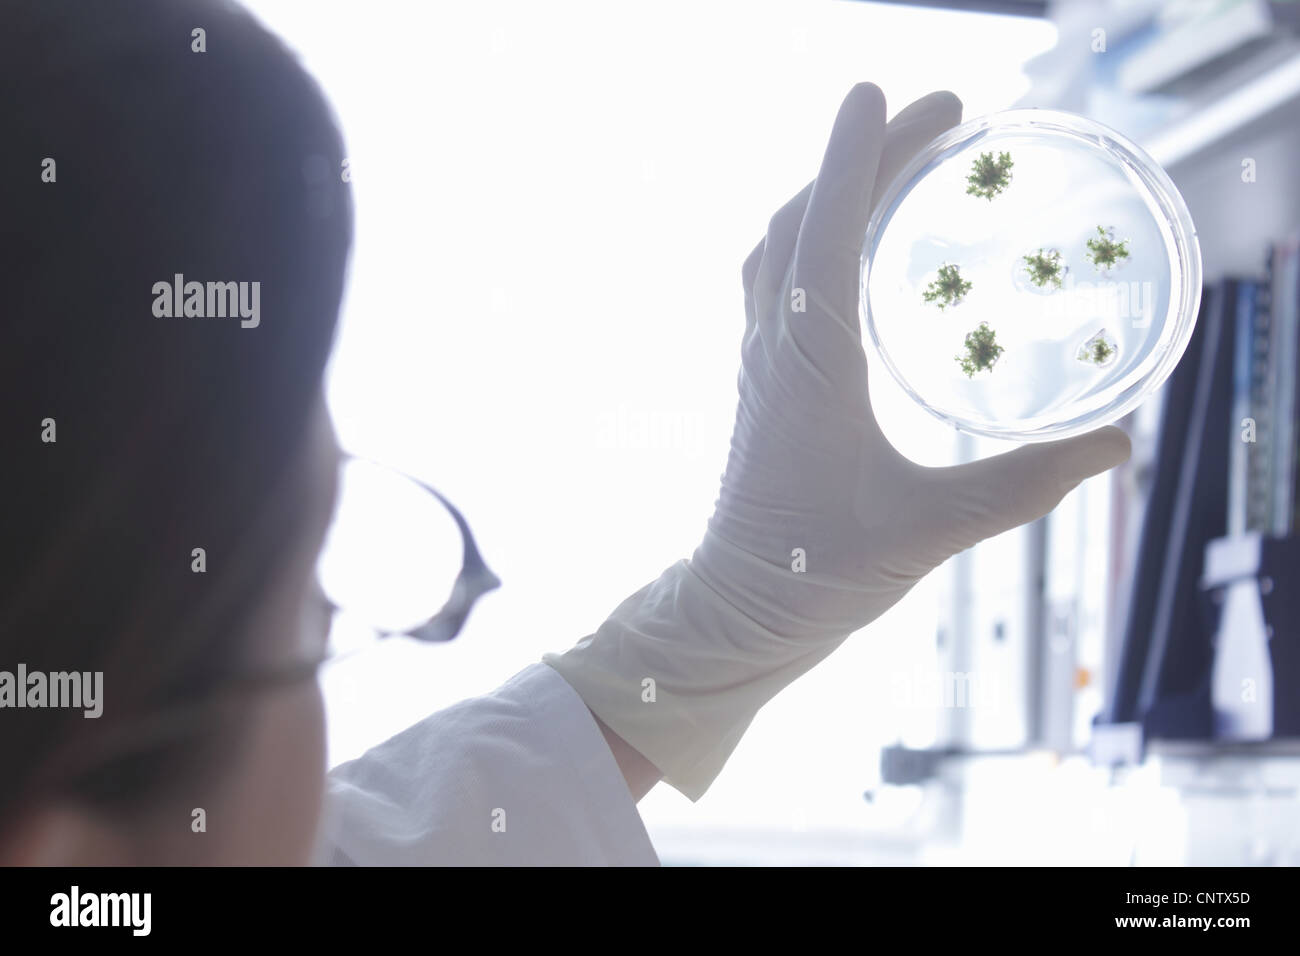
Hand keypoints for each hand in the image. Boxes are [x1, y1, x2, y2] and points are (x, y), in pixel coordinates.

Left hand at [546, 85, 1130, 800]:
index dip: (858, 156)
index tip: (891, 94)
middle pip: (806, 216)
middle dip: (864, 154)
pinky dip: (812, 233)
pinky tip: (850, 246)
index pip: (827, 230)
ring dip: (832, 187)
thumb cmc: (817, 573)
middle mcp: (774, 345)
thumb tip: (1112, 443)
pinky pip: (775, 276)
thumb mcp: (930, 531)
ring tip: (897, 162)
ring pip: (781, 242)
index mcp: (809, 364)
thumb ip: (1022, 486)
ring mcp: (758, 358)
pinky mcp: (759, 378)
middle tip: (940, 116)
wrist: (737, 610)